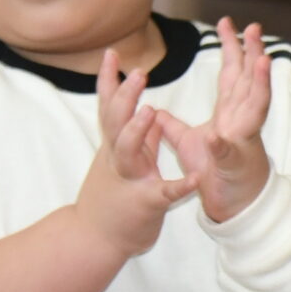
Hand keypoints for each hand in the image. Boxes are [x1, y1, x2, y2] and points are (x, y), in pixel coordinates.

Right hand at [71, 48, 192, 259]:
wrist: (94, 238)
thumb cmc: (111, 198)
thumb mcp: (121, 162)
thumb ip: (138, 137)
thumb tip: (147, 109)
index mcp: (114, 146)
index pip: (109, 107)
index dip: (109, 80)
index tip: (110, 53)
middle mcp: (117, 159)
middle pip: (115, 122)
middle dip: (125, 96)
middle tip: (138, 72)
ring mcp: (130, 180)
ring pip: (129, 152)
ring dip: (138, 131)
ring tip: (151, 111)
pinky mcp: (147, 203)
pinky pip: (165, 192)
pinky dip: (180, 185)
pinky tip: (195, 177)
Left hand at [155, 19, 274, 223]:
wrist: (232, 205)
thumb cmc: (216, 173)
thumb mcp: (188, 144)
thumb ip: (172, 126)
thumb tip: (154, 111)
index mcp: (230, 114)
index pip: (232, 75)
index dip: (232, 49)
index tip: (228, 23)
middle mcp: (241, 123)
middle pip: (250, 83)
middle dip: (253, 55)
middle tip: (254, 29)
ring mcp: (242, 142)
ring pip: (255, 109)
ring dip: (260, 85)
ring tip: (263, 62)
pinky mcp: (234, 165)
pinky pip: (228, 153)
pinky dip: (224, 145)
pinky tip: (222, 132)